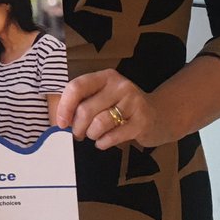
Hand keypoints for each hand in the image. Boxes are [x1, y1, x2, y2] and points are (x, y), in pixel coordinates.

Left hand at [56, 70, 170, 150]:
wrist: (159, 116)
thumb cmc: (122, 108)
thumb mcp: (104, 96)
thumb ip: (84, 102)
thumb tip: (60, 120)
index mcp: (106, 77)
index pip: (77, 86)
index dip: (65, 106)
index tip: (61, 123)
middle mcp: (120, 86)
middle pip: (86, 110)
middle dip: (78, 127)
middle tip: (79, 134)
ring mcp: (133, 103)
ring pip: (99, 124)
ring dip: (92, 135)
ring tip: (94, 135)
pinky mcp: (142, 121)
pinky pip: (113, 136)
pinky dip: (103, 143)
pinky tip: (103, 142)